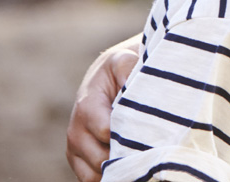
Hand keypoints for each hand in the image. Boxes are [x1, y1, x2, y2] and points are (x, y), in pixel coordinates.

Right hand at [65, 37, 139, 181]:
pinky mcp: (79, 160)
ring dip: (118, 170)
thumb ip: (127, 68)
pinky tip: (131, 168)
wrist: (105, 78)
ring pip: (95, 174)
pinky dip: (111, 177)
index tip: (153, 136)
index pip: (105, 132)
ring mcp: (75, 148)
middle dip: (126, 156)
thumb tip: (131, 82)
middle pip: (100, 159)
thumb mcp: (123, 61)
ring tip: (143, 161)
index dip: (129, 137)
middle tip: (153, 152)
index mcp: (87, 107)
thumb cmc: (119, 69)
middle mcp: (76, 131)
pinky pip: (91, 180)